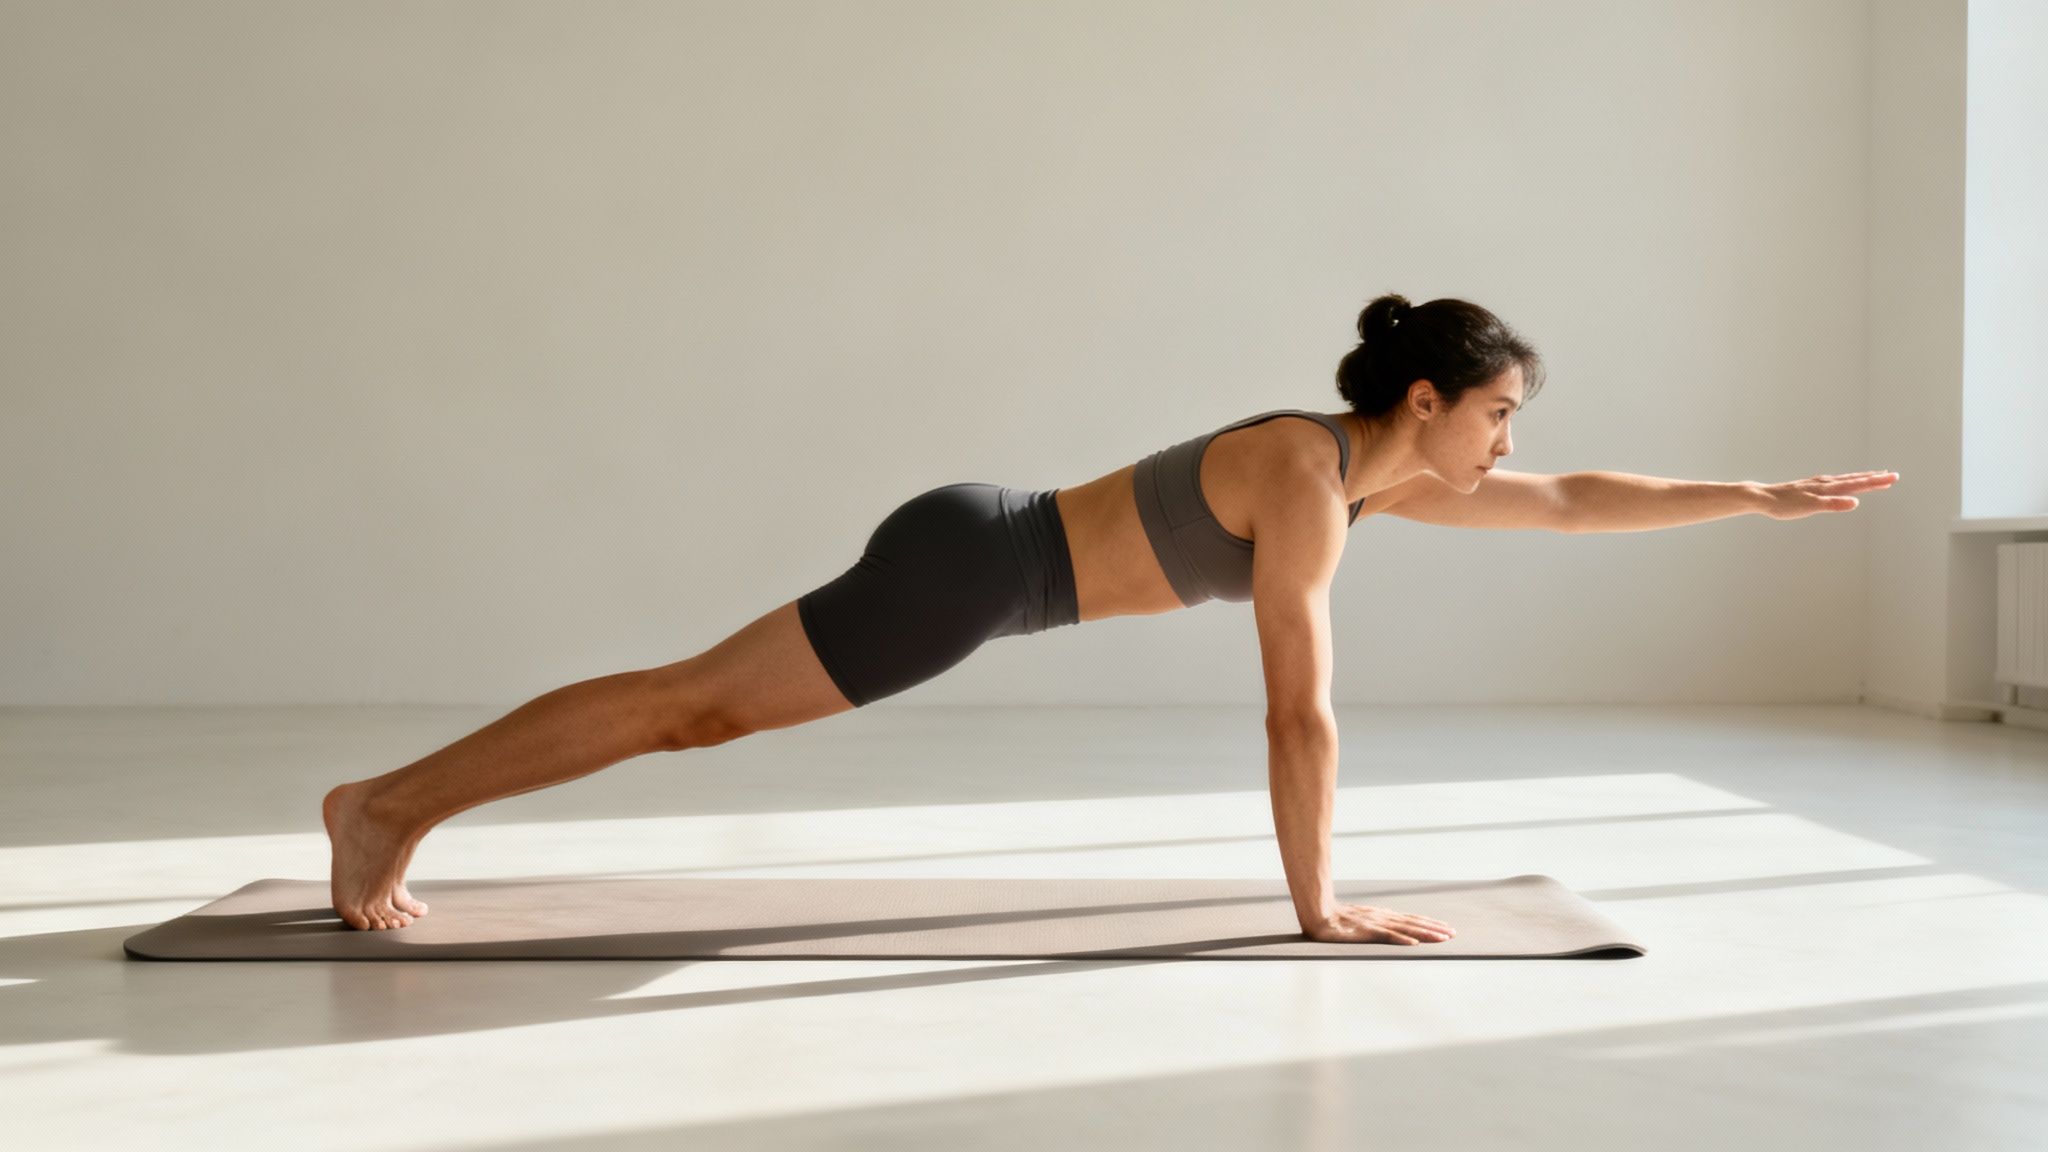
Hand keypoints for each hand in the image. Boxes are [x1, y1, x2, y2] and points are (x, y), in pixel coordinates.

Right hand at [1302, 903, 1456, 944]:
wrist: (1318, 913)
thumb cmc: (1337, 919)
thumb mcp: (1362, 919)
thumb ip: (1377, 922)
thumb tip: (1393, 923)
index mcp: (1382, 915)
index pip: (1411, 920)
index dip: (1430, 924)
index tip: (1446, 929)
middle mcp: (1383, 917)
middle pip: (1414, 923)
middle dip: (1435, 929)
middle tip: (1453, 934)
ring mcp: (1375, 923)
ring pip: (1406, 929)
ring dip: (1425, 933)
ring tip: (1442, 938)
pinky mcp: (1366, 931)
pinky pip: (1386, 936)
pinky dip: (1401, 939)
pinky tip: (1414, 943)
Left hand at [1758, 470, 1898, 519]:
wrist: (1763, 497)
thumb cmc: (1785, 505)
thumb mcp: (1810, 507)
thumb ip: (1832, 505)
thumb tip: (1855, 502)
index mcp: (1827, 487)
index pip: (1857, 484)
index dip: (1876, 482)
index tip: (1893, 478)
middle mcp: (1825, 483)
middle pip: (1855, 479)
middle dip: (1874, 478)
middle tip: (1893, 475)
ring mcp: (1818, 484)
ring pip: (1846, 479)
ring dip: (1862, 478)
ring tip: (1876, 476)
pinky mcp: (1810, 487)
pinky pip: (1835, 482)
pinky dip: (1847, 480)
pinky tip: (1845, 482)